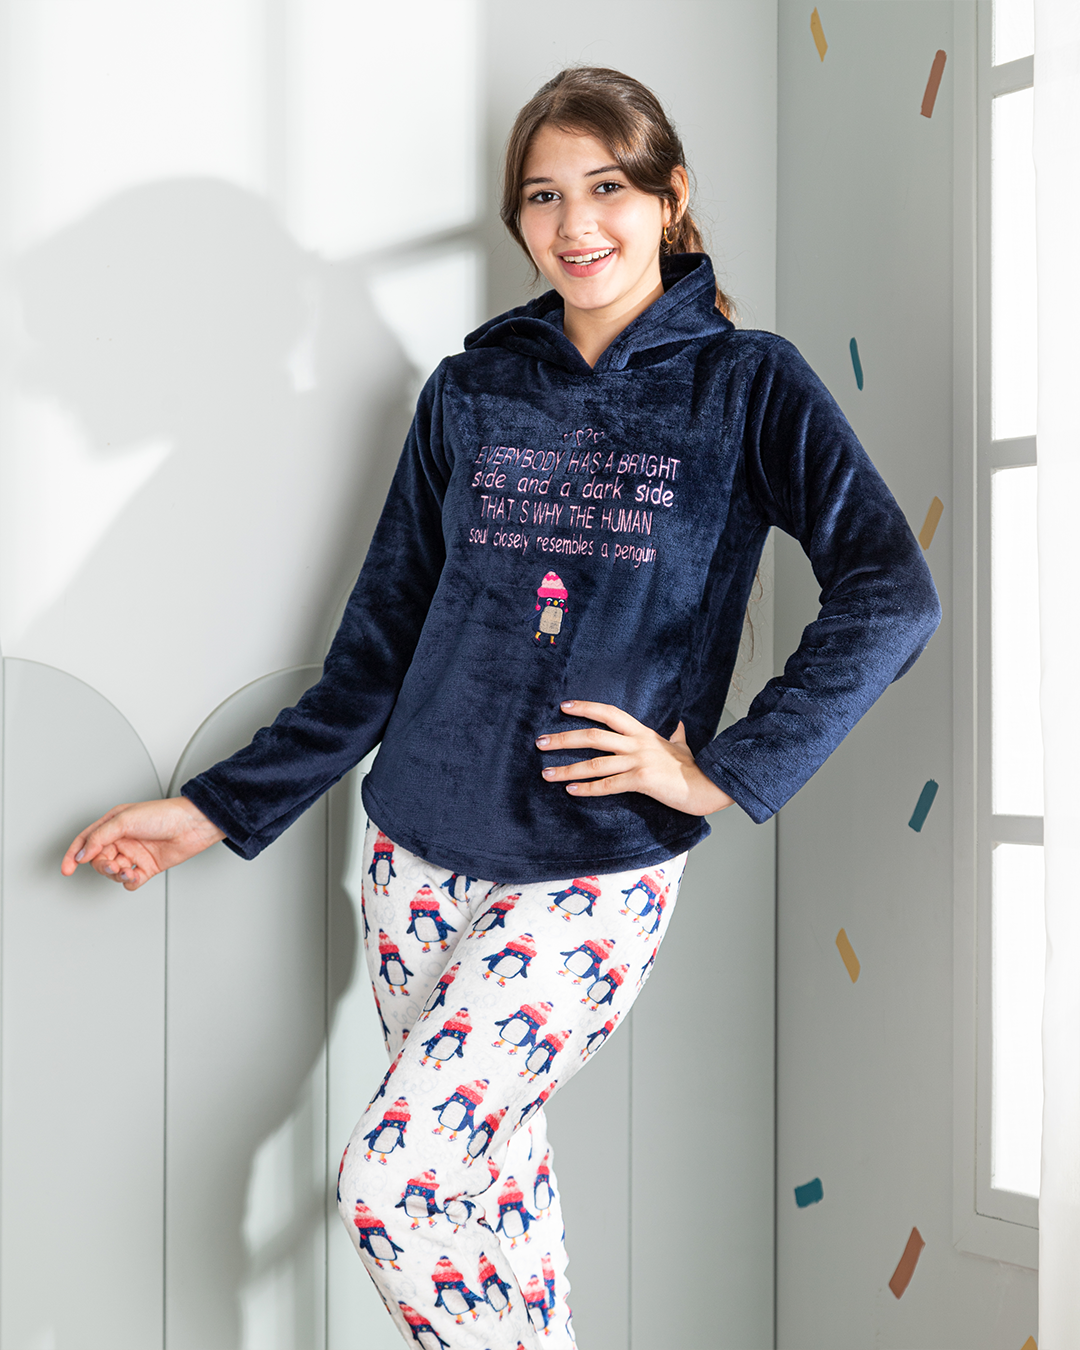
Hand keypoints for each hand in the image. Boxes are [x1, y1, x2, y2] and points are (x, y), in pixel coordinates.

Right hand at [60, 796, 226, 890]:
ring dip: (117, 875)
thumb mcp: (125, 820)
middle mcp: (123, 839)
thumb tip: (82, 853)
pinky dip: (131, 882)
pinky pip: (131, 881)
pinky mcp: (148, 867)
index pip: (86, 841)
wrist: (193, 825)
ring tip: (128, 871)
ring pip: (114, 872)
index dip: (73, 855)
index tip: (67, 869)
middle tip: (113, 866)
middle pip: (99, 860)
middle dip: (102, 866)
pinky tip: (137, 876)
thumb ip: (99, 838)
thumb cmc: (164, 814)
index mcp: (113, 824)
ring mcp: (135, 853)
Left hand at [535, 700, 734, 816]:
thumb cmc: (695, 768)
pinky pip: (608, 785)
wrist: (709, 785)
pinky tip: (571, 790)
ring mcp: (639, 761)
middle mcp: (637, 744)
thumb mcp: (683, 746)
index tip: (564, 706)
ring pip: (595, 763)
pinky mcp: (642, 781)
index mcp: (643, 733)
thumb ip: (677, 735)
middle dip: (564, 738)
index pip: (610, 713)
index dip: (586, 707)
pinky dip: (587, 789)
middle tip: (541, 742)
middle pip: (593, 736)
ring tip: (546, 773)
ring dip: (567, 769)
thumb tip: (680, 725)